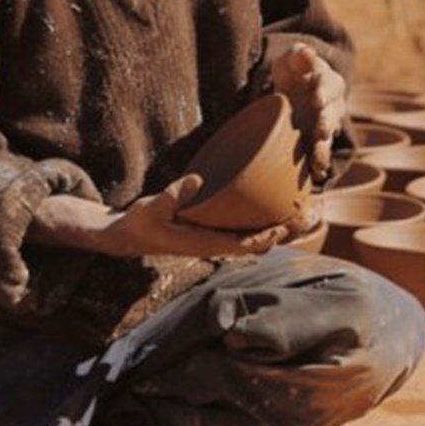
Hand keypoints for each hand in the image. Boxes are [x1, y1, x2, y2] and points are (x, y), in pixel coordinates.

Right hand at [102, 175, 287, 258]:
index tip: (283, 226)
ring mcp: (208, 241)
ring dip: (265, 230)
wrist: (127, 236)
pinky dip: (250, 224)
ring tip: (286, 213)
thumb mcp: (151, 207)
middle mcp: (210, 245)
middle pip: (251, 245)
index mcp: (201, 244)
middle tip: (297, 215)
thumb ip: (172, 196)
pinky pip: (234, 232)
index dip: (264, 237)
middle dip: (273, 234)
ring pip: (245, 240)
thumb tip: (196, 180)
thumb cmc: (140, 223)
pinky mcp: (204, 233)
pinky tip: (258, 211)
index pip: (241, 245)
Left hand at [270, 43, 346, 184]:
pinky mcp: (316, 140)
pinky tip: (314, 176)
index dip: (324, 92)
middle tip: (320, 132)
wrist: (296, 87)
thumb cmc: (295, 70)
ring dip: (323, 149)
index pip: (329, 85)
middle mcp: (333, 105)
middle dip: (327, 123)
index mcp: (329, 81)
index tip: (317, 100)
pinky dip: (319, 164)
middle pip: (332, 114)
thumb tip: (306, 53)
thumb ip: (299, 55)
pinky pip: (321, 153)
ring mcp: (326, 124)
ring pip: (328, 137)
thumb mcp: (294, 57)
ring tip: (318, 163)